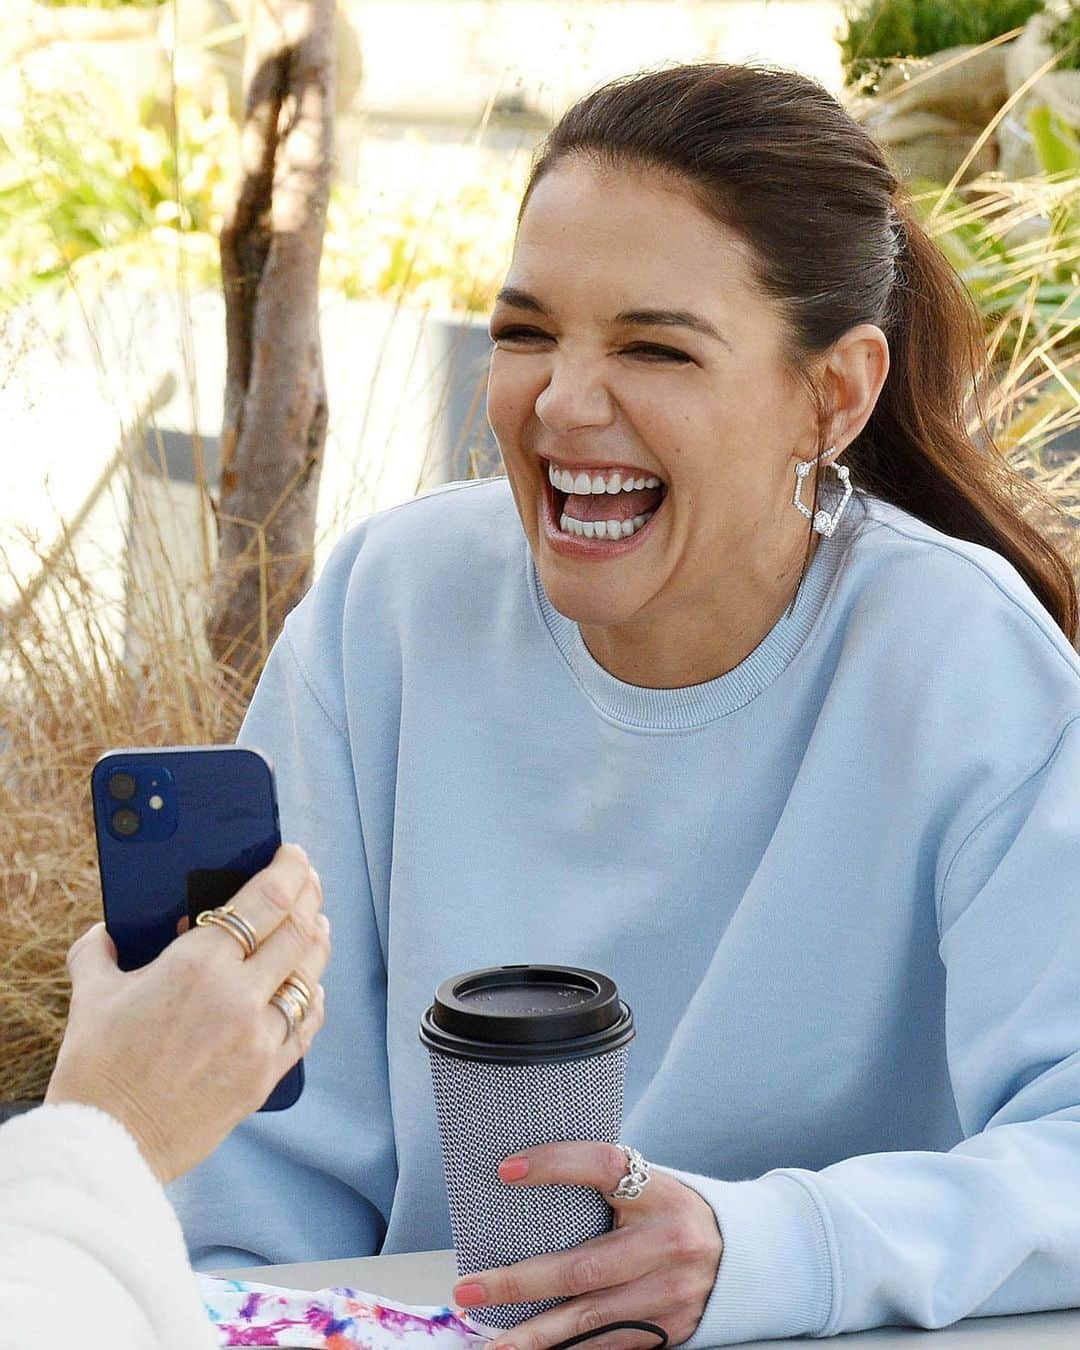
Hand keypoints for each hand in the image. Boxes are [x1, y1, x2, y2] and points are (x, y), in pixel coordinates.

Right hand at [45, 843, 329, 1183]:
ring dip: (317, 942)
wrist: (108, 1146)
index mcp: (198, 965)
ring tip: (315, 924)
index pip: (266, 899)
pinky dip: (314, 997)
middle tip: (309, 883)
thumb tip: (107, 931)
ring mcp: (259, 1037)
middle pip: (298, 930)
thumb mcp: (92, 995)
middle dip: (310, 898)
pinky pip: (307, 1024)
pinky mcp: (267, 1074)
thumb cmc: (97, 1070)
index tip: (294, 856)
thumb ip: (101, 950)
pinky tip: (311, 985)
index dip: (290, 870)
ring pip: (311, 975)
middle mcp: (239, 996)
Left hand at [452, 1142, 722, 1349]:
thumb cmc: (675, 1211)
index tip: (505, 1171)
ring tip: (490, 1342)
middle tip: (469, 1289)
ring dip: (533, 1334)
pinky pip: (608, 1344)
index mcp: (660, 1192)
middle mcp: (667, 1244)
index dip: (554, 1165)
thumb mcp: (651, 1184)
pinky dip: (568, 1349)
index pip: (603, 1167)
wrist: (746, 1255)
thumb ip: (605, 1186)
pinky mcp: (669, 1331)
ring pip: (589, 1320)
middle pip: (581, 1267)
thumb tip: (524, 1181)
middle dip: (518, 1282)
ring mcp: (669, 1294)